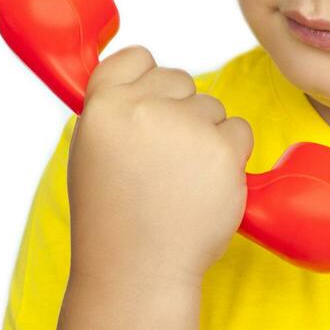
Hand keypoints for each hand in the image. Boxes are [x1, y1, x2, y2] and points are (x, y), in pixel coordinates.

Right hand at [66, 45, 254, 288]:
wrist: (137, 271)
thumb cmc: (112, 217)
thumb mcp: (91, 151)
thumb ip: (115, 110)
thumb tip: (144, 75)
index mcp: (103, 105)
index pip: (136, 57)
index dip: (147, 79)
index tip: (149, 105)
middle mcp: (143, 108)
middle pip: (180, 80)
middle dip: (179, 111)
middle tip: (162, 160)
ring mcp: (185, 126)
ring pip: (212, 106)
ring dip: (205, 135)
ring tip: (180, 180)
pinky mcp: (223, 148)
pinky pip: (239, 130)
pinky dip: (230, 154)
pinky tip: (204, 185)